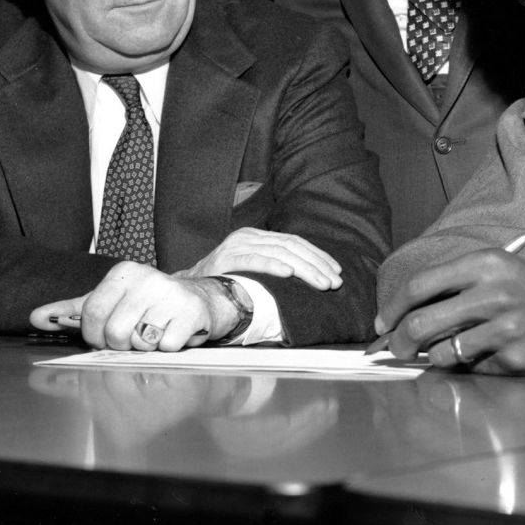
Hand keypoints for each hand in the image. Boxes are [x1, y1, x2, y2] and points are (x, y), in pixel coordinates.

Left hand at [30, 261, 232, 350]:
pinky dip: (167, 349)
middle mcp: (147, 278)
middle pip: (114, 333)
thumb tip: (34, 318)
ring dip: (145, 347)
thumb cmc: (148, 304)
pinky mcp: (191, 313)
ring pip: (139, 341)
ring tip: (154, 333)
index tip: (105, 336)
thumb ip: (72, 311)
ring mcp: (171, 295)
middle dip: (121, 344)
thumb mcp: (110, 301)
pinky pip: (165, 347)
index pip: (91, 314)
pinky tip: (173, 334)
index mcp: (123, 273)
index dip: (94, 336)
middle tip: (134, 336)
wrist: (200, 300)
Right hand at [178, 227, 341, 290]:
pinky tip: (289, 273)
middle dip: (317, 265)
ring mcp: (237, 245)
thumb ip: (273, 267)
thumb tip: (308, 278)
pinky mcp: (226, 258)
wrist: (189, 288)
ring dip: (304, 269)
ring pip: (279, 253)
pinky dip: (273, 266)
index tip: (336, 270)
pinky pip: (254, 260)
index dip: (318, 256)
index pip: (294, 242)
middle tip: (335, 282)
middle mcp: (248, 236)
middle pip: (291, 247)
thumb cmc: (224, 283)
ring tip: (321, 283)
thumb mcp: (252, 270)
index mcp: (256, 236)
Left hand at [373, 249, 524, 374]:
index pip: (419, 284)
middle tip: (396, 349)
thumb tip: (406, 312)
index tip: (382, 323)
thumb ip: (457, 285)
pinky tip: (484, 356)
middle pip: (421, 321)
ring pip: (440, 351)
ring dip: (433, 357)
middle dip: (399, 341)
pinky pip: (469, 368)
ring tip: (446, 352)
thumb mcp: (502, 272)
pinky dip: (466, 367)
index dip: (392, 307)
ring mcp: (505, 326)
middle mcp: (493, 292)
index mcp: (485, 263)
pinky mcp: (515, 356)